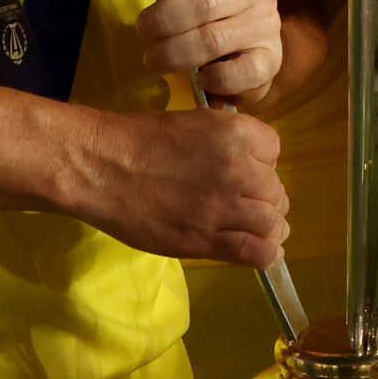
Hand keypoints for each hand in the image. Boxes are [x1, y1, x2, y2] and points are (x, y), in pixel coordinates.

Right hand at [67, 104, 288, 267]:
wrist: (101, 166)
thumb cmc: (138, 139)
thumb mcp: (193, 123)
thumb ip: (226, 143)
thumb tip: (246, 162)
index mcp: (235, 133)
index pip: (274, 151)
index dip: (262, 163)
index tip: (247, 171)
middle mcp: (238, 169)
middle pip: (276, 191)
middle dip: (266, 199)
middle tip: (247, 206)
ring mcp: (223, 207)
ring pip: (272, 224)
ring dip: (269, 228)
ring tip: (256, 231)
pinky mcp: (206, 239)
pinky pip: (255, 253)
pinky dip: (265, 255)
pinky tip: (261, 254)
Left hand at [137, 0, 283, 104]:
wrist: (249, 43)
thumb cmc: (211, 0)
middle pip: (203, 3)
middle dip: (162, 20)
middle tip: (143, 30)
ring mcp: (268, 26)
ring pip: (212, 39)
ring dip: (173, 52)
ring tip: (153, 57)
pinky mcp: (270, 61)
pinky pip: (239, 73)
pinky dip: (212, 78)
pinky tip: (197, 76)